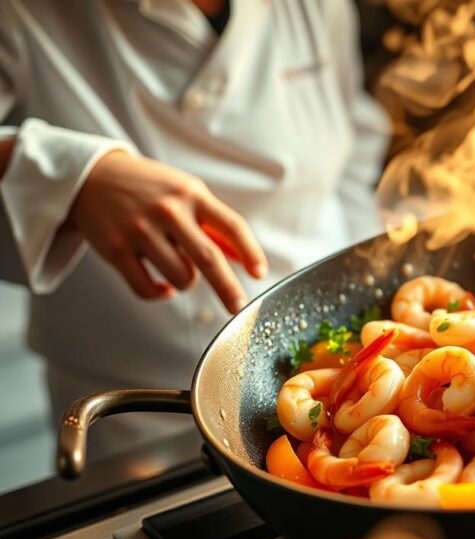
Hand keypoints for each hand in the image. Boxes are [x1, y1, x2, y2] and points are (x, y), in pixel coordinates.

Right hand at [70, 150, 266, 312]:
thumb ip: (215, 225)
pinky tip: (163, 288)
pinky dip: (160, 294)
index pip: (232, 226)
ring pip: (180, 277)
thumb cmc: (149, 188)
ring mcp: (140, 230)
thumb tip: (244, 258)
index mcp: (192, 194)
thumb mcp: (187, 194)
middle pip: (208, 259)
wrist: (92, 177)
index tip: (260, 273)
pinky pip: (146, 288)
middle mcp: (168, 211)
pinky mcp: (116, 249)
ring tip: (181, 270)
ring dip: (187, 283)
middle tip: (238, 305)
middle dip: (228, 288)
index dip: (251, 252)